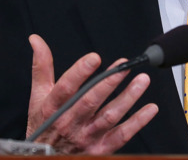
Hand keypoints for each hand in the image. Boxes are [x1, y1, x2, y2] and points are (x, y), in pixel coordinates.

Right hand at [26, 34, 158, 153]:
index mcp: (53, 107)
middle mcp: (70, 123)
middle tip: (125, 66)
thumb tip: (36, 40)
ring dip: (128, 98)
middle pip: (90, 101)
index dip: (79, 73)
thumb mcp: (38, 96)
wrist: (43, 159)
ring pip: (109, 117)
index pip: (66, 88)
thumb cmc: (43, 124)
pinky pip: (121, 136)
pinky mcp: (100, 149)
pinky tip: (151, 108)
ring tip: (142, 80)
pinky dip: (137, 122)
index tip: (94, 57)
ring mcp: (86, 137)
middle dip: (109, 82)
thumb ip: (42, 67)